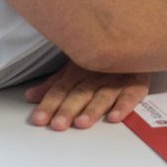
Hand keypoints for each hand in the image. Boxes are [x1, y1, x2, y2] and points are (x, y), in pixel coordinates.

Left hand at [25, 61, 149, 131]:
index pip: (61, 89)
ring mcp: (116, 81)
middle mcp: (95, 76)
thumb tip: (29, 96)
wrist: (136, 42)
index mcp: (78, 71)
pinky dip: (123, 107)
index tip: (38, 119)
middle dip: (68, 109)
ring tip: (81, 123)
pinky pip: (130, 97)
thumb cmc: (102, 59)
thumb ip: (54, 84)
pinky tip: (114, 117)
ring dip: (92, 110)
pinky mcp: (136, 85)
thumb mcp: (75, 68)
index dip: (49, 103)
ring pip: (102, 96)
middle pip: (79, 94)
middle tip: (58, 124)